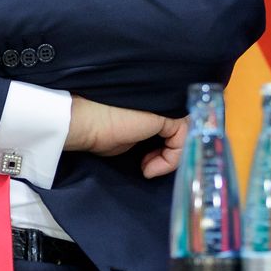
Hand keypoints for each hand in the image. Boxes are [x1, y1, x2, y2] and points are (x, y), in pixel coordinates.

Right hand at [66, 95, 187, 177]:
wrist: (86, 123)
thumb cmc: (99, 130)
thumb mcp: (129, 137)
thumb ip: (147, 136)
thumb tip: (159, 147)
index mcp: (154, 105)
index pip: (174, 125)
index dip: (167, 146)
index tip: (147, 163)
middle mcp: (163, 102)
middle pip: (181, 128)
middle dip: (169, 152)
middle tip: (148, 166)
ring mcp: (167, 106)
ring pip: (184, 134)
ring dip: (168, 158)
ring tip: (147, 168)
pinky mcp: (168, 114)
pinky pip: (182, 138)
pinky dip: (170, 159)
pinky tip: (149, 167)